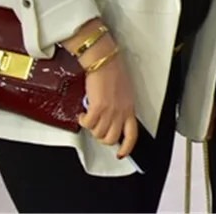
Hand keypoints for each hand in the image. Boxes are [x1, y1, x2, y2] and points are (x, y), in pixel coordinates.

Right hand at [64, 20, 137, 158]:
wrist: (104, 60)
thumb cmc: (113, 72)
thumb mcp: (123, 93)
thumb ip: (120, 108)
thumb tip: (111, 119)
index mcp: (130, 108)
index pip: (132, 135)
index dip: (127, 147)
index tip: (121, 154)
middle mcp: (121, 112)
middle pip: (111, 139)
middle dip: (101, 137)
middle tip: (96, 127)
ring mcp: (110, 111)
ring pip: (98, 133)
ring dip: (91, 128)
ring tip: (89, 117)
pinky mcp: (98, 107)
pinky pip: (88, 124)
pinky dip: (83, 121)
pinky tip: (83, 113)